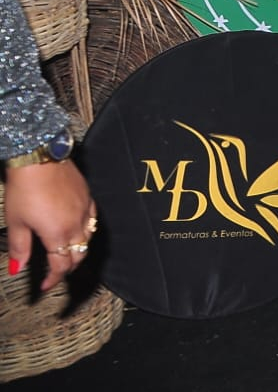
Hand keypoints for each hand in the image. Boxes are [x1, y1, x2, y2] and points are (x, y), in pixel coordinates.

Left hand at [5, 159, 96, 290]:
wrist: (40, 159)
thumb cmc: (25, 188)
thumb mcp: (16, 221)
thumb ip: (20, 248)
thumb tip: (17, 268)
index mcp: (58, 234)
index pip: (61, 265)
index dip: (54, 279)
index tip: (46, 285)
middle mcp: (75, 225)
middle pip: (78, 255)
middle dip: (68, 267)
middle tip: (56, 272)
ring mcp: (84, 210)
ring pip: (88, 239)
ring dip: (78, 250)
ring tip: (66, 253)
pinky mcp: (87, 197)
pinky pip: (92, 220)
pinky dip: (87, 230)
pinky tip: (79, 228)